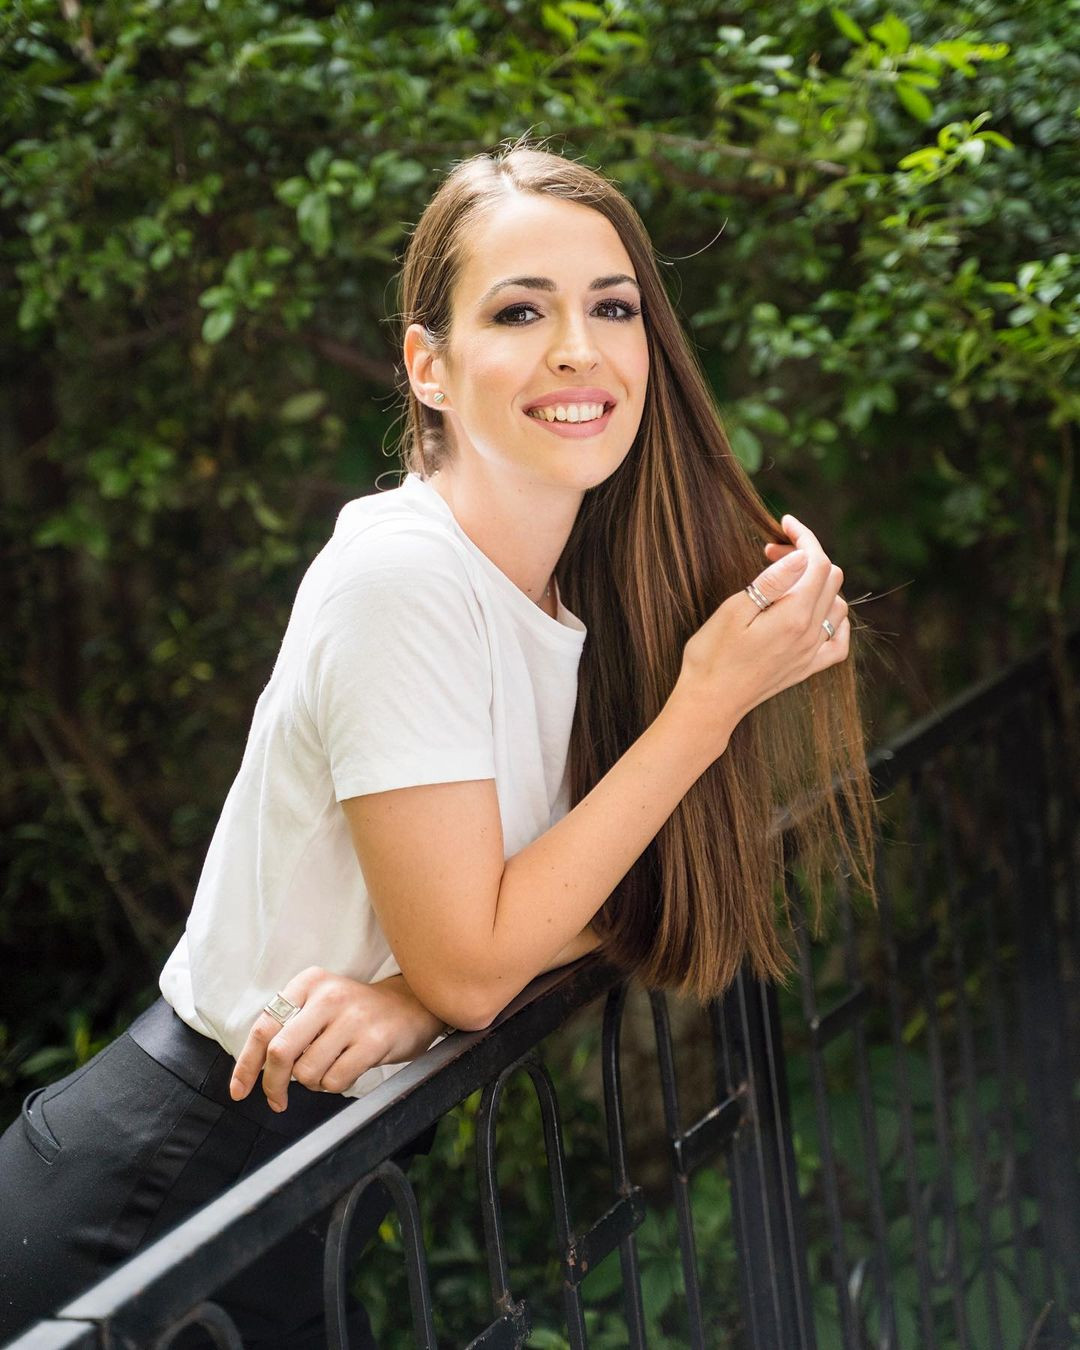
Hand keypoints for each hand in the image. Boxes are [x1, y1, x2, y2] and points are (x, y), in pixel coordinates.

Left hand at [229, 969, 445, 1111]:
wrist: (412, 1004)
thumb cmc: (356, 1012)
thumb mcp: (320, 1003)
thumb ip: (289, 1027)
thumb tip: (255, 1070)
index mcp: (308, 983)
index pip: (263, 1028)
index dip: (246, 1065)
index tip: (239, 1091)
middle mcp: (328, 996)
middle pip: (280, 1052)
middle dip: (273, 1084)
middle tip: (276, 1100)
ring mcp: (352, 1018)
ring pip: (307, 1072)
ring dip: (312, 1083)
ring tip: (329, 1069)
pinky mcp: (373, 1040)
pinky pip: (335, 1081)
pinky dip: (334, 1085)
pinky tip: (347, 1070)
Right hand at [673, 513, 848, 747]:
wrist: (709, 702)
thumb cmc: (712, 655)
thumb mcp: (734, 611)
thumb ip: (773, 582)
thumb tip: (802, 556)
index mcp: (793, 616)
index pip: (816, 562)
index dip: (804, 537)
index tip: (783, 524)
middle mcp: (810, 634)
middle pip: (829, 578)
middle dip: (806, 556)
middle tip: (770, 553)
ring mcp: (812, 653)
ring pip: (837, 604)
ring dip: (817, 583)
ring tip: (785, 579)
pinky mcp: (807, 668)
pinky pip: (839, 640)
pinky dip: (834, 619)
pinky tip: (817, 613)